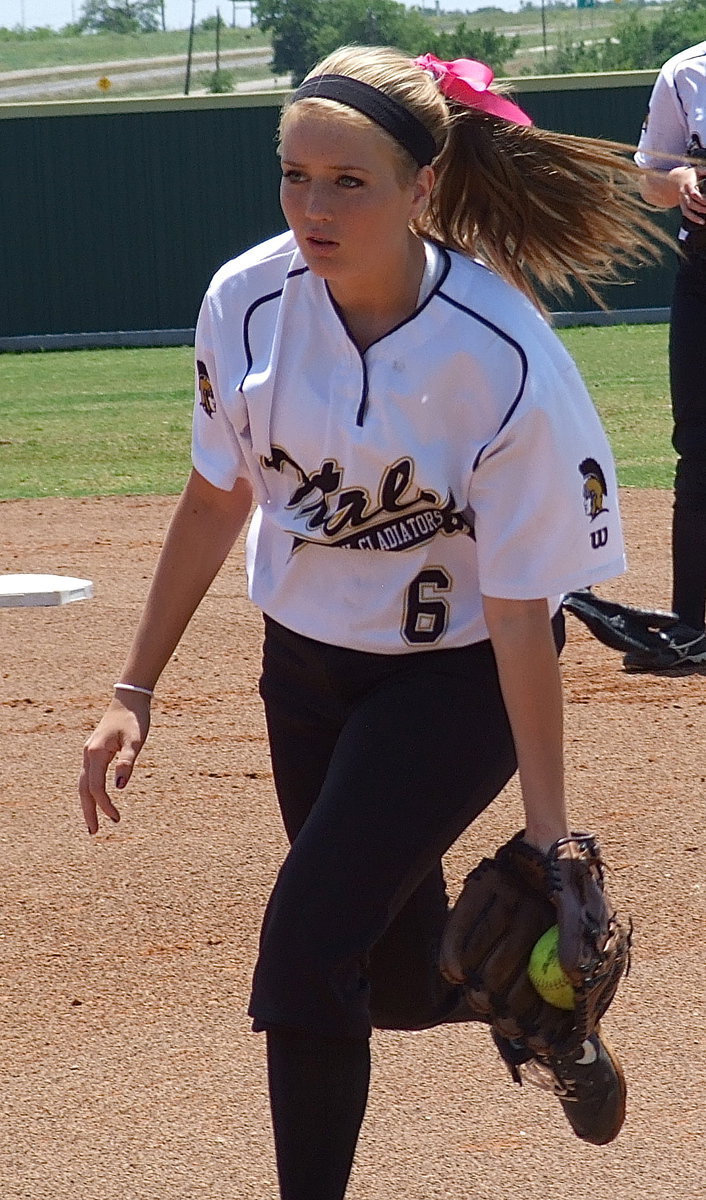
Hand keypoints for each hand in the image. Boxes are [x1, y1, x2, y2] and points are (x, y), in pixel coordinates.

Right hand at [78, 694, 150, 833]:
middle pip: (83, 789)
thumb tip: (120, 787)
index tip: (116, 818)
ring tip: (93, 822)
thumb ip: (127, 763)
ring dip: (88, 803)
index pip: (96, 787)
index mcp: (96, 753)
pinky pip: (88, 777)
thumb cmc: (134, 720)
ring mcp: (89, 753)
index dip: (104, 805)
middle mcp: (88, 755)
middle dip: (88, 811)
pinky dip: (90, 791)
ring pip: (83, 784)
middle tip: (94, 832)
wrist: (128, 700)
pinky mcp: (94, 752)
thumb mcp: (136, 741)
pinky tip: (96, 800)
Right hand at [678, 167, 705, 224]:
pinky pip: (686, 214)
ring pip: (687, 211)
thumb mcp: (698, 170)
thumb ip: (705, 171)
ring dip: (696, 217)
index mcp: (688, 185)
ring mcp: (682, 201)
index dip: (701, 198)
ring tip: (704, 221)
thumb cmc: (691, 174)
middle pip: (691, 204)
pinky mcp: (682, 205)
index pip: (693, 193)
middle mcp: (683, 194)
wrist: (676, 179)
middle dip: (700, 208)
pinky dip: (693, 219)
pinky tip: (702, 222)